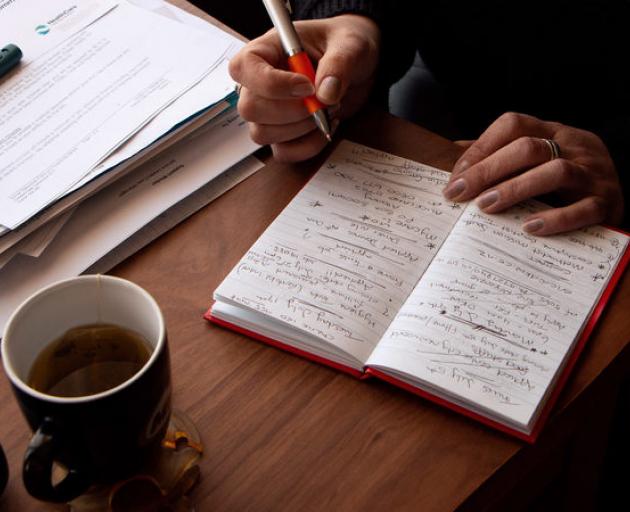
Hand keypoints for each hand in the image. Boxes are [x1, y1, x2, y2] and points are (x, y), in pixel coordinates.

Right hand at [229, 15, 379, 161]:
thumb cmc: (345, 45)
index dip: (271, 83)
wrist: (357, 66)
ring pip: (262, 134)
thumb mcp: (350, 43)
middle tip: (322, 101)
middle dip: (291, 111)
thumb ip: (339, 63)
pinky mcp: (283, 134)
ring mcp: (267, 113)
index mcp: (265, 50)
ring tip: (328, 109)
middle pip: (249, 109)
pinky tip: (326, 127)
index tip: (307, 86)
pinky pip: (283, 152)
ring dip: (301, 128)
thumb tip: (325, 94)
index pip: (243, 69)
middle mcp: (258, 84)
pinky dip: (308, 146)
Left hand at [443, 112, 623, 234]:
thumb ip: (499, 157)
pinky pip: (583, 209)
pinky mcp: (607, 203)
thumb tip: (451, 159)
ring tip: (485, 207)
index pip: (513, 125)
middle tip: (460, 194)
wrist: (615, 198)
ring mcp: (593, 173)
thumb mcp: (535, 161)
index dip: (481, 148)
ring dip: (515, 189)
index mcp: (553, 132)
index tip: (456, 177)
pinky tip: (529, 227)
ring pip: (556, 172)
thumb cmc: (563, 182)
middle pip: (529, 147)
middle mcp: (575, 147)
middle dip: (488, 170)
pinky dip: (555, 218)